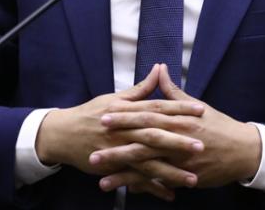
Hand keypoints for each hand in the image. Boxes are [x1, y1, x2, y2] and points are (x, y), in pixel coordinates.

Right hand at [34, 64, 205, 200]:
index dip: (179, 109)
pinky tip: (170, 195)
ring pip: (147, 161)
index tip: (201, 111)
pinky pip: (135, 180)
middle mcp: (124, 130)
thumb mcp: (114, 98)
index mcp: (127, 110)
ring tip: (193, 178)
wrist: (62, 134)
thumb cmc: (91, 113)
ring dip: (170, 171)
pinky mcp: (113, 166)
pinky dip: (152, 188)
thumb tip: (158, 69)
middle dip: (178, 141)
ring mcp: (118, 150)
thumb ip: (140, 88)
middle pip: (154, 134)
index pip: (157, 108)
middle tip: (201, 145)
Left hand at [95, 63, 261, 190]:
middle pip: (142, 144)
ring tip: (101, 179)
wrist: (243, 150)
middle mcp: (177, 140)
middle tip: (93, 153)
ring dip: (124, 175)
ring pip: (148, 168)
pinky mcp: (186, 177)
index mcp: (177, 120)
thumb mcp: (195, 105)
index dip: (124, 117)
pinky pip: (161, 183)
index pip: (146, 116)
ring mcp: (181, 161)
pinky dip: (144, 187)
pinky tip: (125, 190)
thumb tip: (159, 69)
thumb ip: (172, 91)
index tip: (103, 116)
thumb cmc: (218, 125)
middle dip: (116, 149)